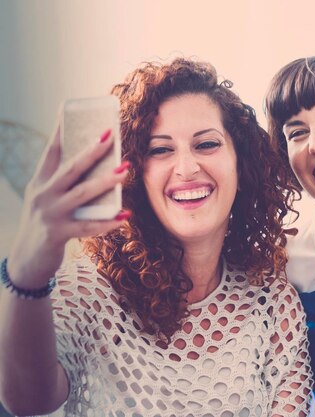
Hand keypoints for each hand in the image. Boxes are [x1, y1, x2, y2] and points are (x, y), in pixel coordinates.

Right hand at [7, 122, 129, 287]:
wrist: (26, 260)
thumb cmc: (45, 223)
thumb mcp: (48, 200)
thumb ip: (66, 184)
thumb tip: (97, 166)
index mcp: (40, 183)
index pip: (52, 153)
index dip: (61, 131)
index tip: (70, 110)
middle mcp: (43, 195)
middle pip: (70, 169)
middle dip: (91, 151)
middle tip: (111, 135)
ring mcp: (50, 214)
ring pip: (82, 194)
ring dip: (106, 181)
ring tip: (125, 169)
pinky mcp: (59, 234)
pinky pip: (88, 227)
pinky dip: (108, 222)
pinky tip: (125, 215)